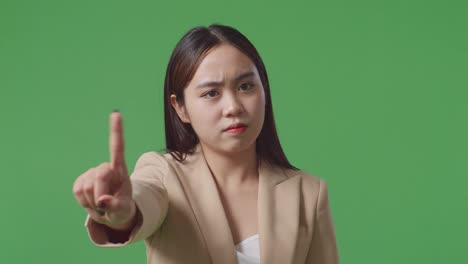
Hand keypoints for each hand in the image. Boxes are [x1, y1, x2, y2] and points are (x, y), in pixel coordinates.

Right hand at [73, 111, 135, 229]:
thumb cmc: (122, 210)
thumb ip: (116, 206)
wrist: (112, 214)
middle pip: (99, 175)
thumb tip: (102, 201)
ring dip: (93, 201)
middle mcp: (106, 167)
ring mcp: (91, 173)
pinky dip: (84, 202)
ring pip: (86, 186)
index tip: (116, 113)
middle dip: (101, 194)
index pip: (118, 147)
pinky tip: (91, 202)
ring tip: (101, 204)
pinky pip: (77, 191)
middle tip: (106, 205)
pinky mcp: (80, 181)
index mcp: (121, 170)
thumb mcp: (124, 211)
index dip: (116, 130)